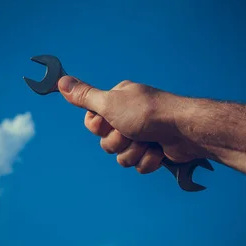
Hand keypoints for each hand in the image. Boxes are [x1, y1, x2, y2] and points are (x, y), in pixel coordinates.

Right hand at [58, 76, 199, 173]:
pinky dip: (148, 160)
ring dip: (134, 152)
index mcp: (117, 100)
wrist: (185, 131)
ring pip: (121, 156)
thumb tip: (60, 81)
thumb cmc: (147, 113)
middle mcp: (129, 116)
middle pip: (106, 142)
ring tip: (148, 142)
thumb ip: (85, 96)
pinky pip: (138, 164)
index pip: (92, 122)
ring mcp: (142, 134)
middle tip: (131, 132)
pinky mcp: (154, 150)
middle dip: (118, 142)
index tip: (109, 121)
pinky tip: (159, 151)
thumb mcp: (110, 103)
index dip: (99, 127)